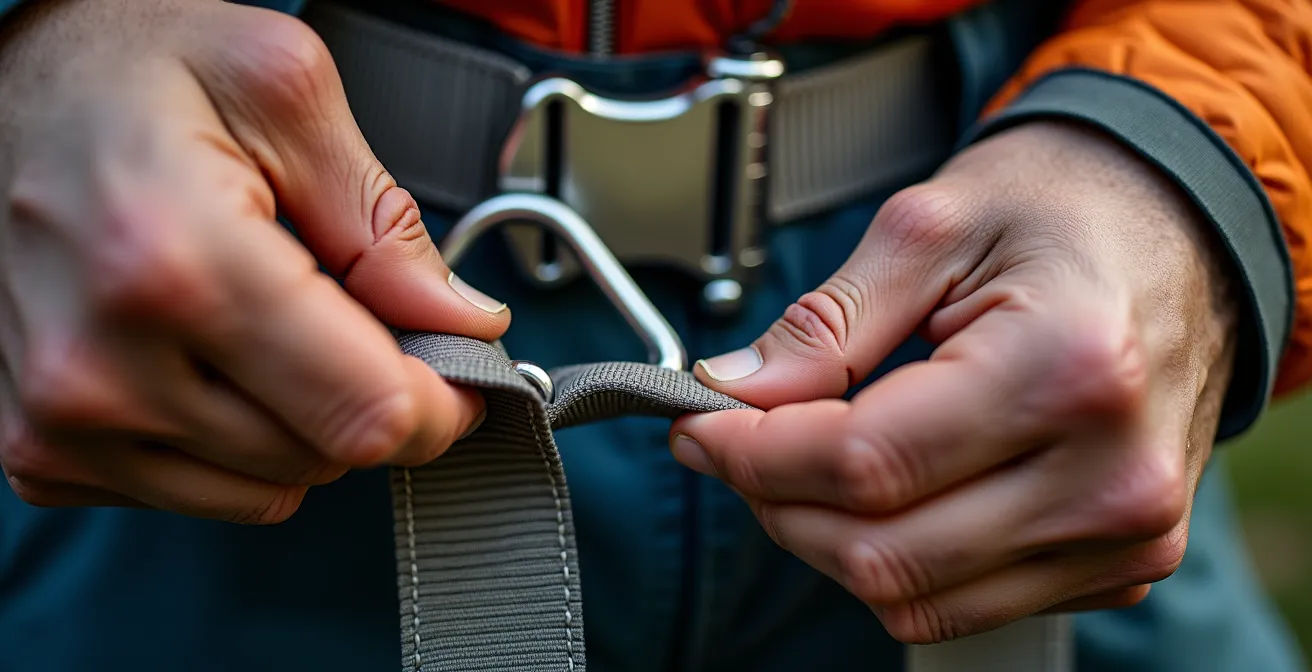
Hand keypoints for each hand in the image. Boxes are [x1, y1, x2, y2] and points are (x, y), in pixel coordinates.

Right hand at [0, 0, 508, 522]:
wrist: (6, 99)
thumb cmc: (127, 76)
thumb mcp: (284, 92)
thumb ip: (385, 225)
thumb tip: (463, 323)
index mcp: (175, 263)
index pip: (364, 412)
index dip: (441, 399)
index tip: (459, 366)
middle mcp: (102, 365)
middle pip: (327, 457)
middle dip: (375, 395)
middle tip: (360, 315)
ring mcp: (61, 422)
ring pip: (271, 488)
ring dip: (306, 422)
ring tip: (273, 323)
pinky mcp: (41, 453)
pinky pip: (202, 494)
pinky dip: (239, 443)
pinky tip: (215, 358)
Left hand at [670, 121, 1238, 641]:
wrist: (1180, 237)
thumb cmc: (1065, 213)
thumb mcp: (930, 227)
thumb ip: (824, 322)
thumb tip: (733, 393)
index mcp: (1070, 366)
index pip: (867, 462)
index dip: (756, 455)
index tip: (699, 426)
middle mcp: (1111, 473)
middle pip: (881, 549)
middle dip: (776, 501)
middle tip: (731, 442)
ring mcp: (1124, 533)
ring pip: (912, 595)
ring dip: (824, 538)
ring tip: (797, 462)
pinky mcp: (1119, 564)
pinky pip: (962, 603)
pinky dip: (891, 559)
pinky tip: (876, 490)